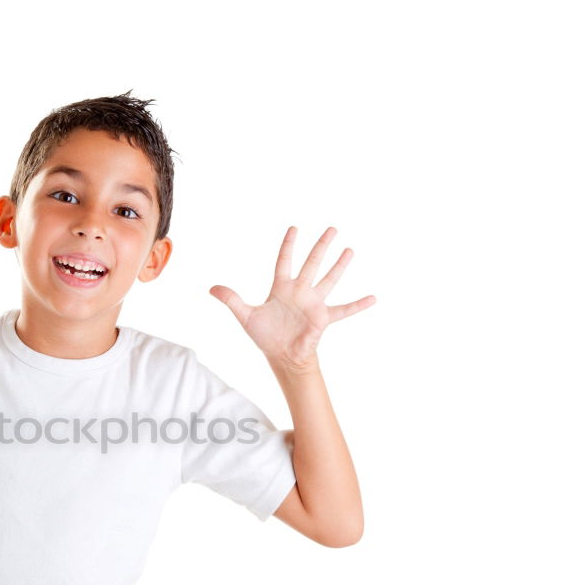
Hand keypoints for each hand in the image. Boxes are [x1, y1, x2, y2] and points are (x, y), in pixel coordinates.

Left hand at [209, 226, 375, 371]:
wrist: (281, 356)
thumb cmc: (266, 336)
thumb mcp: (246, 316)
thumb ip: (231, 300)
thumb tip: (211, 288)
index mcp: (281, 288)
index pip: (284, 261)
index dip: (288, 245)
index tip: (294, 228)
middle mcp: (300, 291)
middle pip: (312, 263)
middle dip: (321, 246)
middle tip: (332, 228)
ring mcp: (313, 303)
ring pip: (329, 279)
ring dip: (339, 266)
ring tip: (350, 250)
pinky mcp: (323, 318)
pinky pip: (344, 310)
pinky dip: (358, 305)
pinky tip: (374, 298)